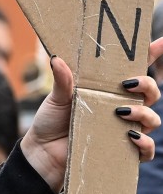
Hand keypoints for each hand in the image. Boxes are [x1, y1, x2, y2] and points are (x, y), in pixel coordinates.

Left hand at [21, 38, 162, 191]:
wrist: (42, 153)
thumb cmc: (51, 122)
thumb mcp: (56, 98)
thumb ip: (62, 80)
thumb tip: (57, 59)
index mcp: (107, 90)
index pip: (134, 71)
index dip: (151, 54)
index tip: (161, 41)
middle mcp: (120, 107)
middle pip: (150, 93)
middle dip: (147, 85)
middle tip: (128, 84)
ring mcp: (124, 129)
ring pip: (152, 118)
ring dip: (143, 113)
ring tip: (120, 111)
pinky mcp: (123, 150)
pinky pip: (146, 148)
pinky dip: (144, 142)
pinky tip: (130, 136)